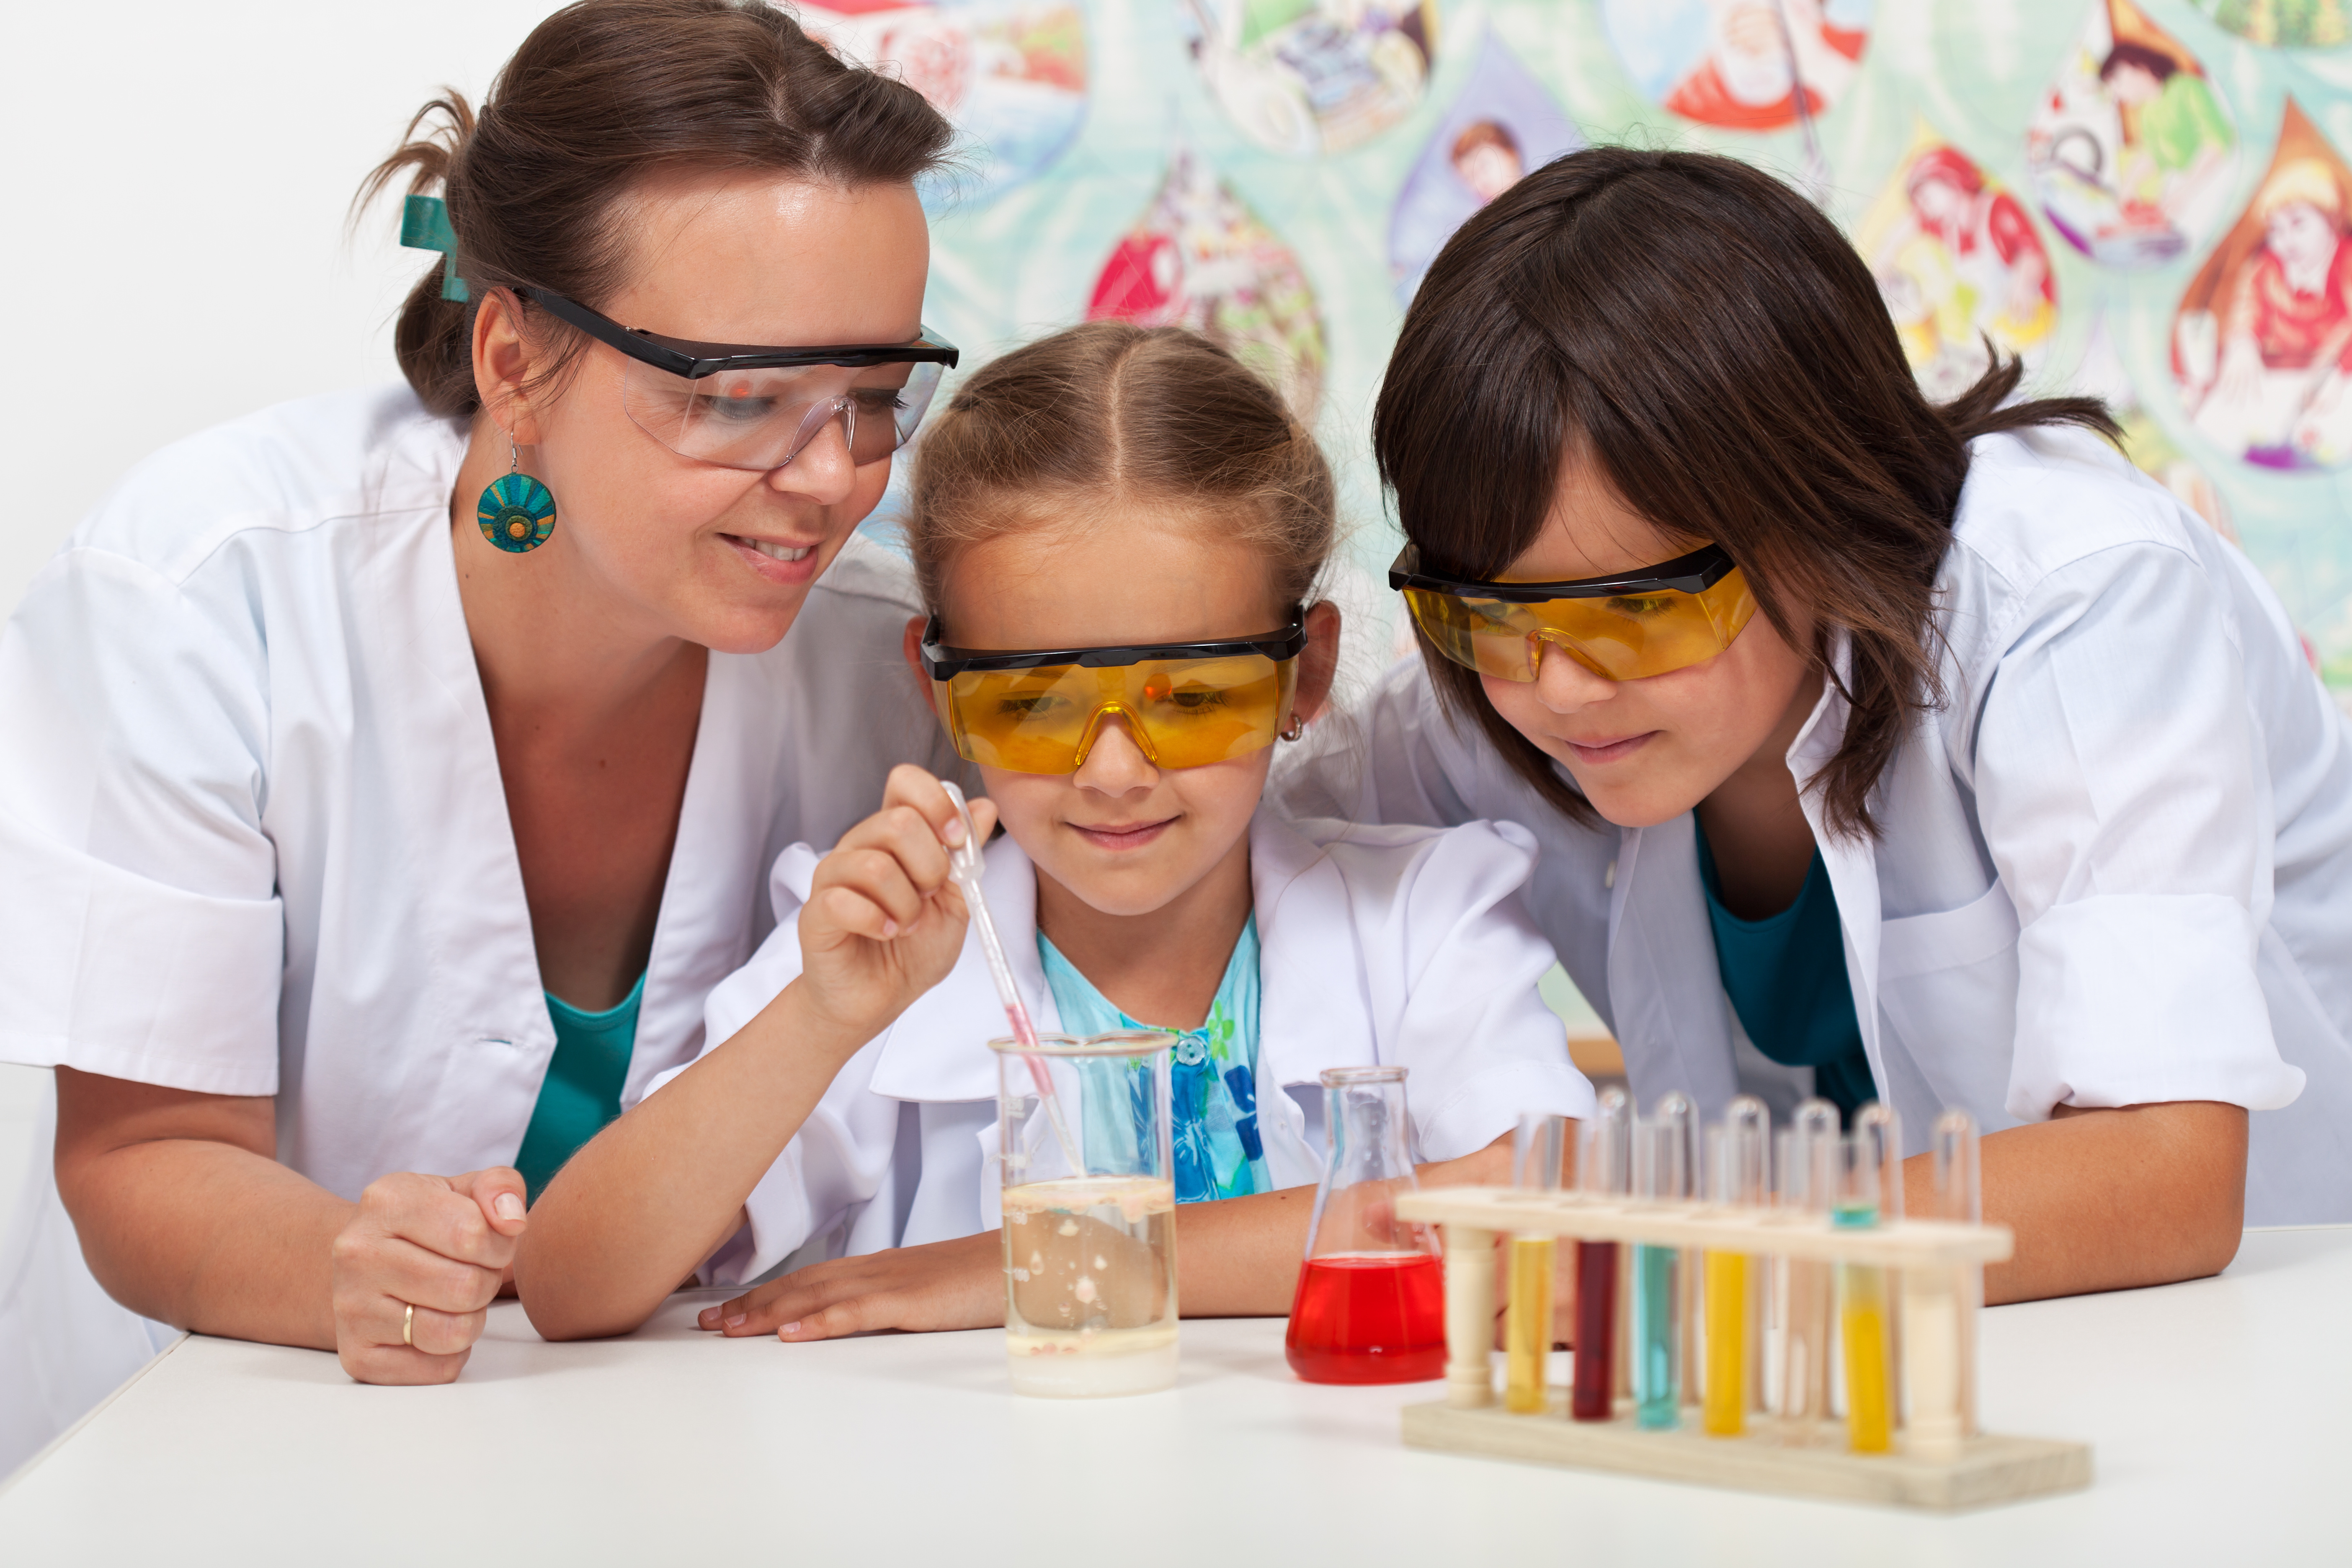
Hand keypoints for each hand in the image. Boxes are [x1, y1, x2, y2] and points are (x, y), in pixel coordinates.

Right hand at [330, 1167, 527, 1382]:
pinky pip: (438, 1370)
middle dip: (486, 1282)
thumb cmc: (431, 1223)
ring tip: (454, 1300)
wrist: (367, 1262)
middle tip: (469, 1273)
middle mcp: (358, 1252)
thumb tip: (512, 1221)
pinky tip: (433, 1324)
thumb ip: (500, 1187)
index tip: (488, 1245)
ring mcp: (351, 1307)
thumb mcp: (465, 1189)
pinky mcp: (357, 1356)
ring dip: (471, 1319)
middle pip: (466, 1287)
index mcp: (388, 1201)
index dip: (499, 1246)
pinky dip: (451, 1354)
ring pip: (454, 1333)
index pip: (473, 1235)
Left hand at [696, 1230, 1006, 1340]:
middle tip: (705, 1322)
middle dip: (750, 1303)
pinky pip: (857, 1312)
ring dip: (769, 1312)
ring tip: (728, 1329)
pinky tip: (790, 1334)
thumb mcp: (932, 1289)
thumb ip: (896, 1297)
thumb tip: (865, 1314)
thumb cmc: (987, 1276)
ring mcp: (892, 1282)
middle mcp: (877, 1268)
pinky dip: (819, 1321)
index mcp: (881, 1267)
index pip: (810, 1278)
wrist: (1031, 1257)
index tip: (725, 1309)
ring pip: (817, 1296)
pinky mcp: (911, 1301)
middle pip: (801, 1284)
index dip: (765, 1292)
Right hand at [795, 765, 998, 1041]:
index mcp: (893, 834)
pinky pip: (845, 901)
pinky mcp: (816, 912)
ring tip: (908, 925)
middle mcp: (859, 845)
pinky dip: (879, 922)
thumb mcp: (956, 901)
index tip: (956, 840)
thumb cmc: (914, 948)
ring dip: (907, 904)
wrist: (879, 998)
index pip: (905, 781)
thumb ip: (967, 856)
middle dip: (930, 866)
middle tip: (929, 897)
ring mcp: (832, 876)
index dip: (937, 802)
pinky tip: (887, 934)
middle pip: (897, 821)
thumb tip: (984, 807)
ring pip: (875, 864)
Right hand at [2214, 334, 2263, 407]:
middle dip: (2241, 398)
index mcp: (2252, 370)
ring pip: (2232, 384)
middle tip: (2239, 408)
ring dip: (2230, 395)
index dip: (2257, 393)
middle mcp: (2243, 371)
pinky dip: (2223, 387)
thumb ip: (2261, 372)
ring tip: (2228, 404)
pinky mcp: (2227, 369)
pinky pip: (2225, 379)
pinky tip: (2222, 394)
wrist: (2240, 342)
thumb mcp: (2258, 362)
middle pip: (2242, 387)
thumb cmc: (2250, 354)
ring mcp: (2234, 370)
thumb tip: (2266, 382)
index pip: (2255, 384)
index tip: (2258, 403)